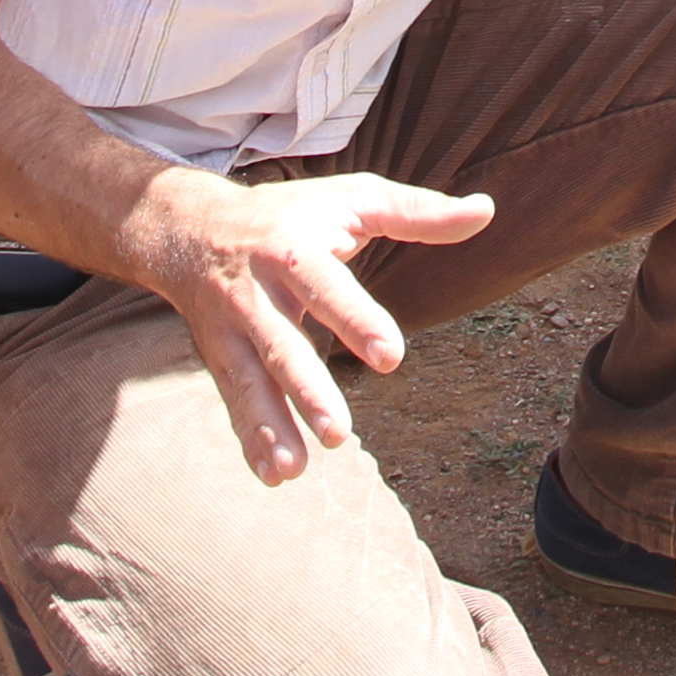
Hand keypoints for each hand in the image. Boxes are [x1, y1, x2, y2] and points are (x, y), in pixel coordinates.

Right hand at [105, 166, 496, 483]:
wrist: (189, 229)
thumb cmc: (290, 214)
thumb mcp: (352, 199)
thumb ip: (417, 212)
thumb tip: (486, 211)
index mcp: (293, 248)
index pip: (325, 286)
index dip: (355, 320)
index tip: (391, 358)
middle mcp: (256, 292)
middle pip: (281, 344)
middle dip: (305, 389)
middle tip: (338, 433)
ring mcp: (232, 329)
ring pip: (251, 381)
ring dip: (270, 426)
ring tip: (295, 468)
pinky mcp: (219, 358)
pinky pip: (234, 400)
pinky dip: (250, 439)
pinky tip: (275, 476)